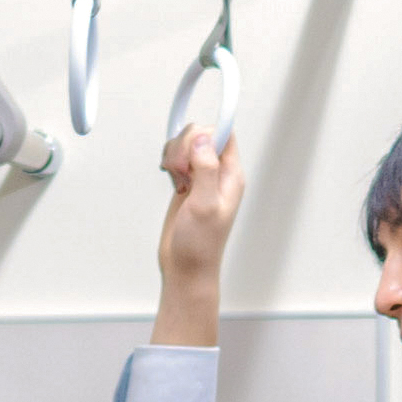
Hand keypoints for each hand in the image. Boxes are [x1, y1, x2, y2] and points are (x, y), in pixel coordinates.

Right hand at [150, 123, 242, 350]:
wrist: (185, 267)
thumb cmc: (199, 245)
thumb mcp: (204, 206)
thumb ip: (206, 169)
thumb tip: (204, 138)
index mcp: (231, 176)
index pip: (223, 134)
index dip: (204, 134)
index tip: (190, 146)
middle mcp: (219, 173)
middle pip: (201, 134)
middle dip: (185, 146)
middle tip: (182, 173)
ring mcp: (202, 176)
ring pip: (186, 144)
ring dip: (175, 155)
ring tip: (178, 179)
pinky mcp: (187, 182)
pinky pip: (178, 158)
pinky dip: (170, 163)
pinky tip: (173, 181)